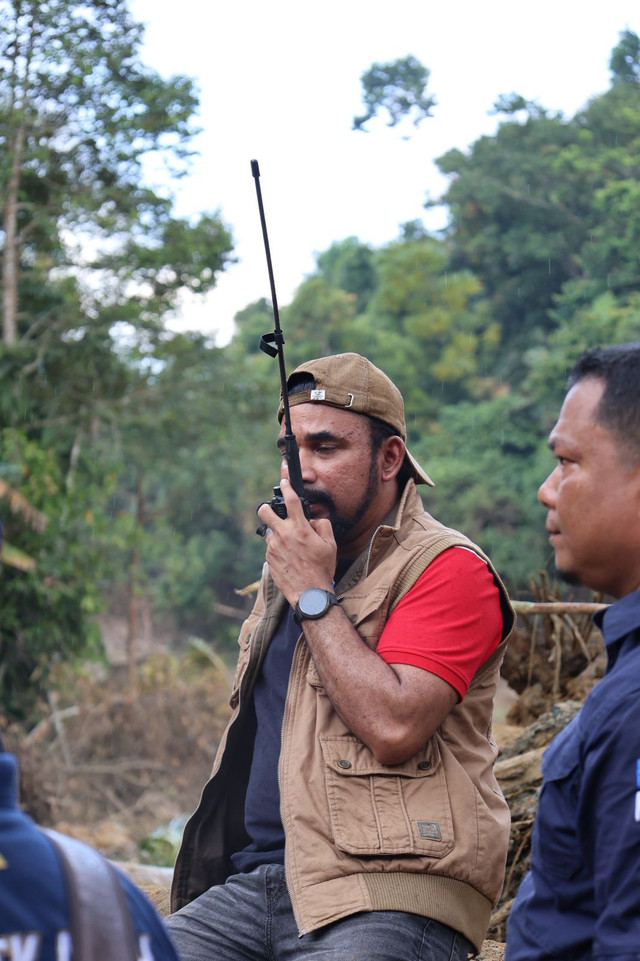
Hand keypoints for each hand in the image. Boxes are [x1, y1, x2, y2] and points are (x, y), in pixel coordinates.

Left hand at [256, 472, 336, 606]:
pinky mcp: (269, 559)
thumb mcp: (331, 544)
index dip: (287, 486)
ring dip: (277, 533)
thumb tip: (312, 520)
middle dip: (266, 508)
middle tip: (273, 512)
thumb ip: (322, 526)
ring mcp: (273, 547)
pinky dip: (278, 548)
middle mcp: (283, 535)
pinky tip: (289, 558)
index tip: (284, 481)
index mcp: (300, 528)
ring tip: (289, 545)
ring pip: (269, 531)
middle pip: (264, 511)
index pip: (290, 500)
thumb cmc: (322, 568)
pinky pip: (271, 547)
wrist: (309, 593)